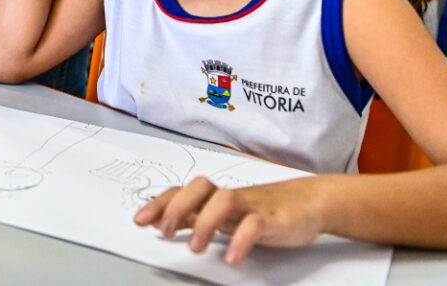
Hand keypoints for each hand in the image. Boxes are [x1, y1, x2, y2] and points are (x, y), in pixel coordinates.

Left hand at [133, 176, 325, 265]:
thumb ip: (195, 217)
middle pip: (198, 188)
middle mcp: (228, 198)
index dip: (159, 203)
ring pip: (224, 200)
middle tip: (164, 232)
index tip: (139, 220)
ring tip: (195, 248)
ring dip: (205, 222)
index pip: (182, 192)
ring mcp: (250, 205)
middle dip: (176, 207)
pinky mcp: (272, 218)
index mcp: (214, 198)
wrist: (308, 201)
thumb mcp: (224, 214)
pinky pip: (254, 224)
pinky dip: (241, 240)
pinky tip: (231, 258)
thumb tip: (161, 221)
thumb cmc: (262, 209)